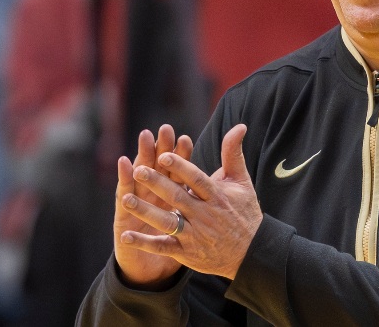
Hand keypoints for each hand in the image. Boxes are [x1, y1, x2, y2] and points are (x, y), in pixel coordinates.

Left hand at [121, 123, 262, 280]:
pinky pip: (163, 247)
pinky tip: (125, 236)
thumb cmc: (244, 212)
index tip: (163, 155)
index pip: (196, 179)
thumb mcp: (241, 182)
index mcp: (216, 196)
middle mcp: (204, 215)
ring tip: (125, 200)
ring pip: (168, 222)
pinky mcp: (186, 253)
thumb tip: (239, 125)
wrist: (252, 253)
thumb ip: (233, 153)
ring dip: (146, 212)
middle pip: (178, 197)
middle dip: (157, 184)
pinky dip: (145, 243)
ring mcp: (195, 235)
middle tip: (138, 171)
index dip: (180, 167)